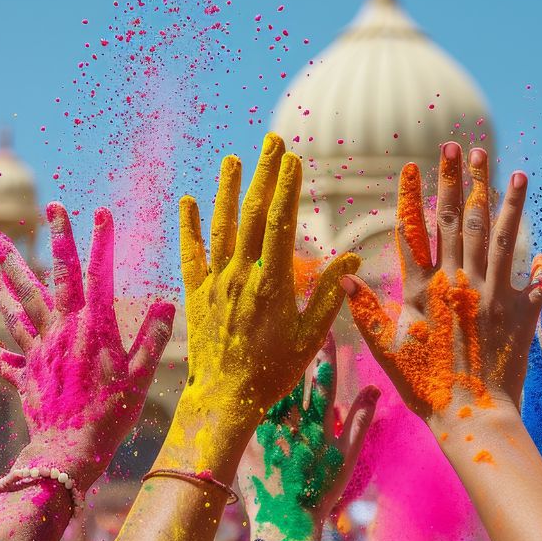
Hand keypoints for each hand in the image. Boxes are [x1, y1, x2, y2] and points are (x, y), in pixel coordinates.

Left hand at [0, 203, 174, 494]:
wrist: (71, 450)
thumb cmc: (112, 414)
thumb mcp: (142, 376)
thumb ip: (152, 338)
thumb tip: (166, 304)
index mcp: (94, 327)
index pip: (99, 274)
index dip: (103, 242)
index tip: (102, 212)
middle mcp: (63, 331)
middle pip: (53, 277)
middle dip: (55, 240)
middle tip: (50, 208)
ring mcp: (39, 351)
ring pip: (19, 307)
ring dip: (5, 279)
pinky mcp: (25, 375)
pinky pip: (4, 360)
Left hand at [171, 132, 360, 471]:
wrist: (225, 398)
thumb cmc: (273, 371)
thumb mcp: (310, 337)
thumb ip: (329, 295)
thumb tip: (353, 259)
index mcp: (272, 283)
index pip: (280, 224)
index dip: (286, 189)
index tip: (294, 160)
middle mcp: (240, 276)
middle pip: (253, 215)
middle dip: (264, 175)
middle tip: (271, 142)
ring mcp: (215, 283)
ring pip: (221, 227)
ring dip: (228, 191)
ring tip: (233, 159)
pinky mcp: (195, 294)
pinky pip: (191, 253)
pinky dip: (188, 226)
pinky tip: (188, 201)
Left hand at [237, 334, 379, 540]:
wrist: (285, 523)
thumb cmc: (320, 491)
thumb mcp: (347, 457)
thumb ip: (360, 421)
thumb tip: (375, 388)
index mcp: (319, 423)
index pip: (324, 378)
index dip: (325, 352)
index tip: (324, 328)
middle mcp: (293, 422)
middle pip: (292, 376)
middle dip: (292, 348)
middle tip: (287, 321)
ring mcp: (268, 429)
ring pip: (267, 386)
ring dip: (266, 362)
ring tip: (262, 337)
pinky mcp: (247, 438)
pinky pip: (245, 406)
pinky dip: (244, 386)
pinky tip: (237, 367)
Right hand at [340, 142, 541, 425]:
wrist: (472, 415)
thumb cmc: (424, 386)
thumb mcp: (387, 350)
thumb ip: (367, 312)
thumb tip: (345, 279)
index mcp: (425, 288)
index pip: (415, 231)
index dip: (413, 196)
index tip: (414, 166)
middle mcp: (460, 282)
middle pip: (460, 220)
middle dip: (459, 180)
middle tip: (461, 147)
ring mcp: (494, 295)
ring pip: (501, 237)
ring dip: (507, 202)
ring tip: (514, 173)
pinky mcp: (520, 313)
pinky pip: (534, 283)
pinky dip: (538, 268)